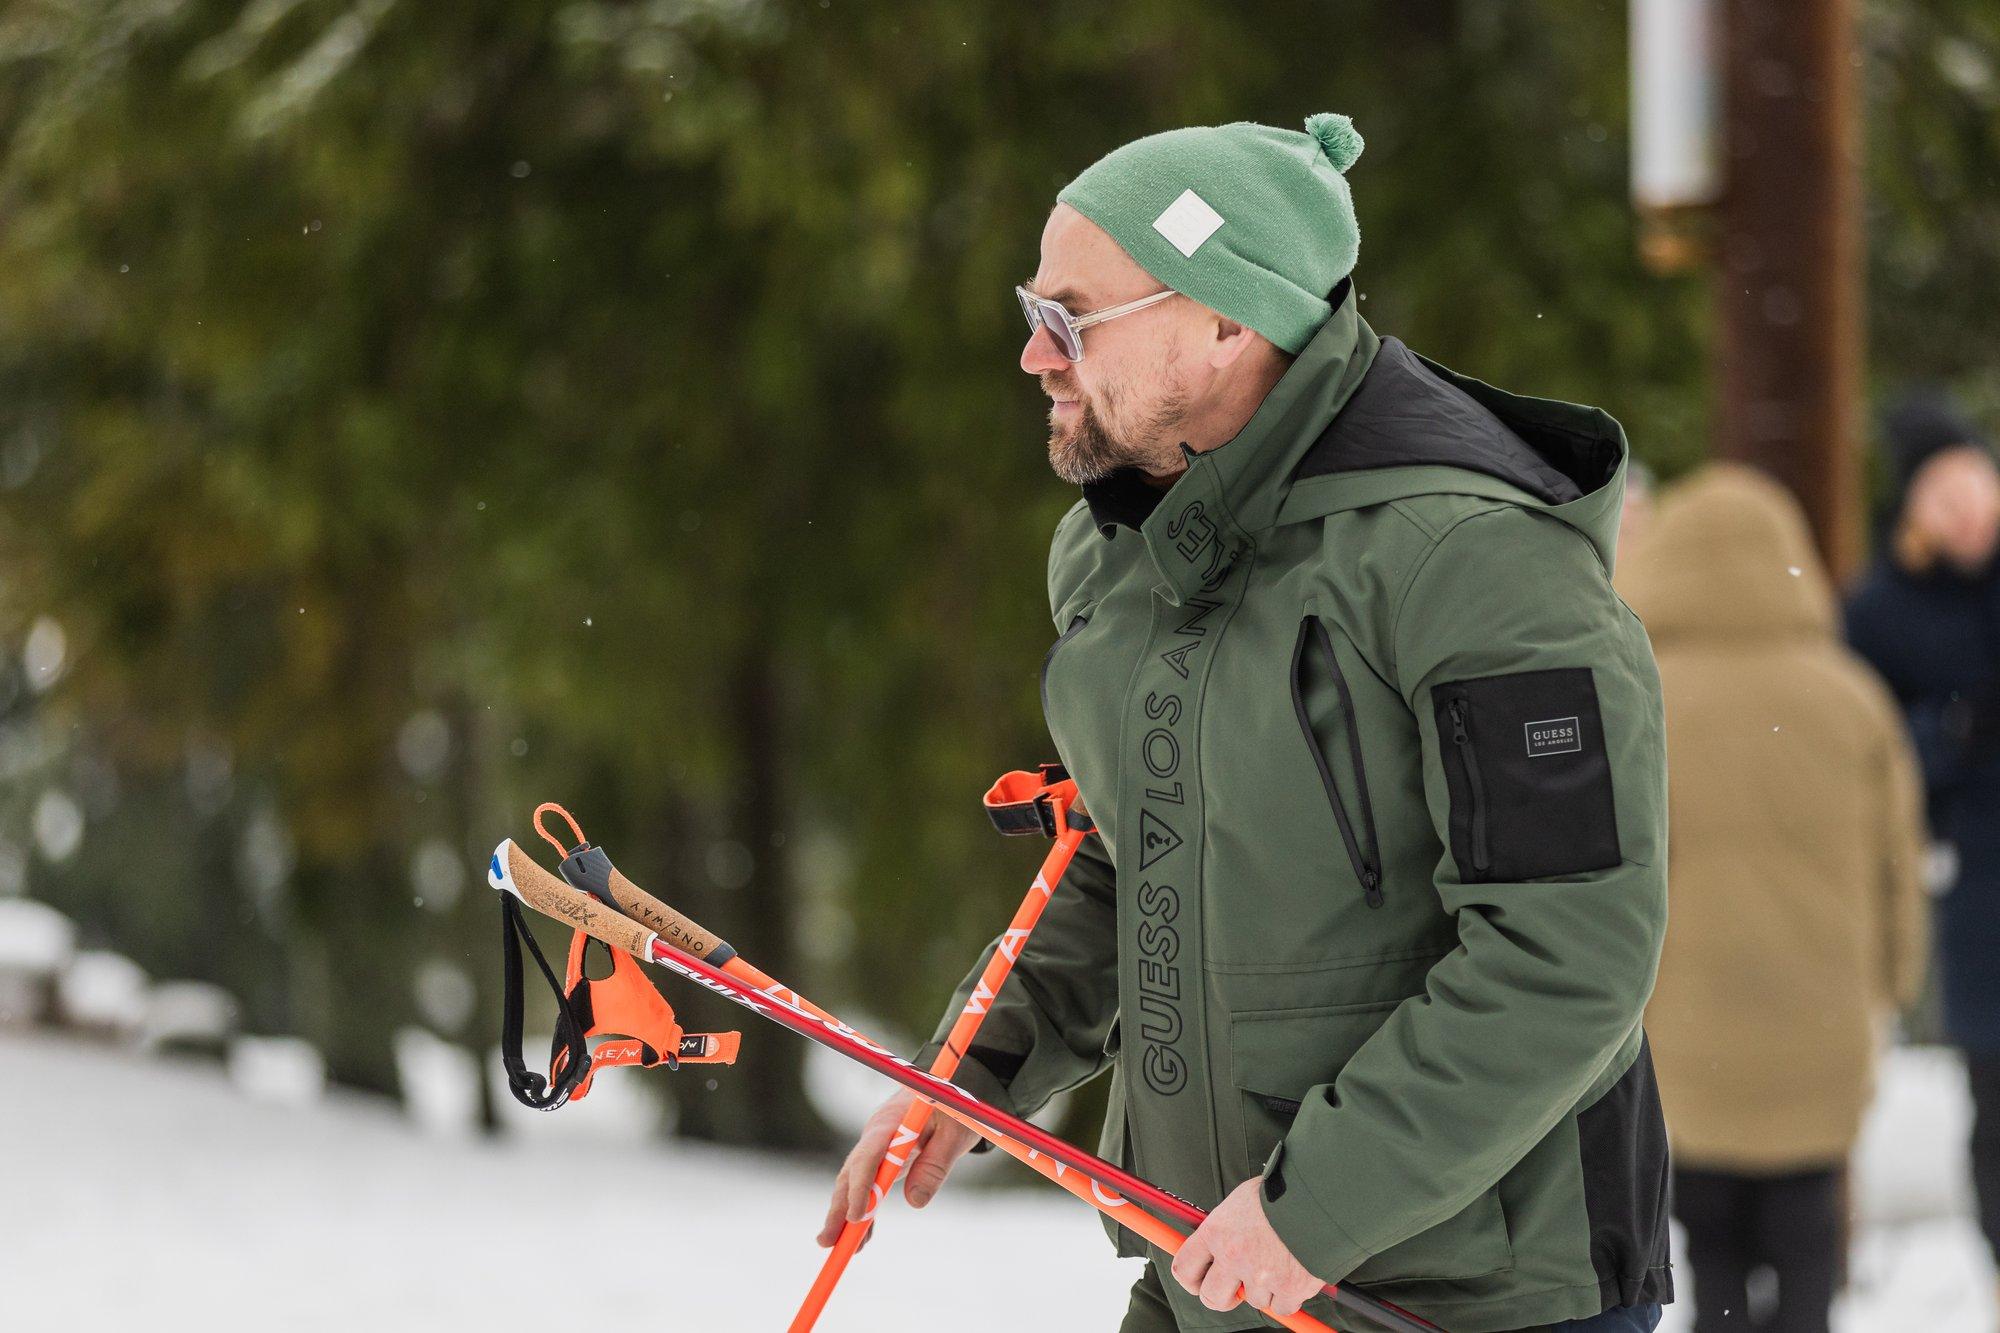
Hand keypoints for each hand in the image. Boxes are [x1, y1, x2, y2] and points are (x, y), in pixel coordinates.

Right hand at [815, 1090, 979, 1247]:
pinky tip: (859, 1239)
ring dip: (843, 1214)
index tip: (856, 1216)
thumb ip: (935, 1165)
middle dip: (839, 1207)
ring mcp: (875, 1147)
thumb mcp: (955, 1133)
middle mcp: (875, 1134)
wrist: (944, 1089)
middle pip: (851, 1173)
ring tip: (836, 1247)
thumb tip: (916, 1202)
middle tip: (827, 1240)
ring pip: (852, 1182)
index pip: (869, 1155)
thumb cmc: (953, 1108)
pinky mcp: (881, 1158)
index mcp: (892, 1122)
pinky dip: (863, 1211)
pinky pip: (867, 1186)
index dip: (860, 1187)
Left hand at [1170, 1177, 1322, 1315]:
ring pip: (1254, 1300)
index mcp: (1216, 1232)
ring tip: (1279, 1260)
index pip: (1184, 1268)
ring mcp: (1261, 1275)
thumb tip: (1216, 1243)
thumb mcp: (1241, 1200)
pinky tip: (1295, 1271)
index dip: (1191, 1280)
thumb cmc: (1281, 1192)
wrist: (1320, 1195)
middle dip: (1222, 1297)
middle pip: (1211, 1297)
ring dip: (1264, 1289)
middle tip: (1235, 1288)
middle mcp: (1234, 1256)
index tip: (1200, 1281)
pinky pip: (1282, 1307)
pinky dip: (1289, 1296)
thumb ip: (1226, 1227)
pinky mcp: (1289, 1288)